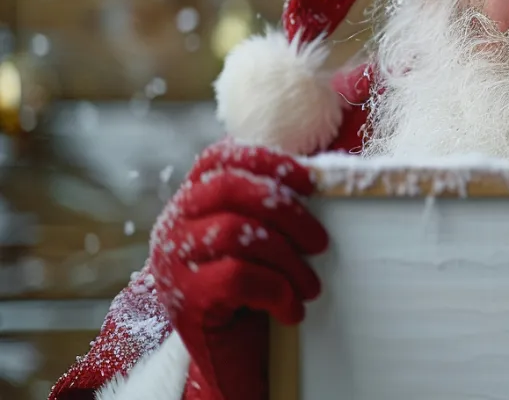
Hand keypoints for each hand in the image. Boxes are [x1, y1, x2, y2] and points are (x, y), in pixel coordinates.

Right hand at [149, 140, 328, 399]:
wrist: (232, 363)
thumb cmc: (253, 295)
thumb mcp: (260, 244)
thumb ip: (271, 209)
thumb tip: (322, 177)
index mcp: (193, 203)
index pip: (218, 159)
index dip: (265, 160)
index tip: (309, 181)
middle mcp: (173, 226)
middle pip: (229, 188)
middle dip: (287, 210)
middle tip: (321, 243)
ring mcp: (172, 263)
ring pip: (237, 232)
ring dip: (289, 259)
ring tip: (310, 286)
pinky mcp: (184, 300)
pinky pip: (237, 276)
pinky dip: (277, 291)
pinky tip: (292, 311)